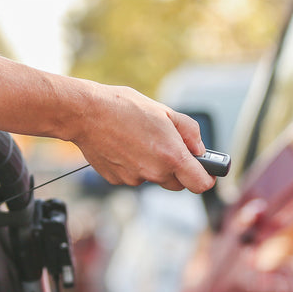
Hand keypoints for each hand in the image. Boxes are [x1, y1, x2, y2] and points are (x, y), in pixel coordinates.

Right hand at [69, 84, 215, 192]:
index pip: (200, 184)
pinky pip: (133, 176)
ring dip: (153, 165)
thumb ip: (189, 133)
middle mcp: (154, 172)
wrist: (85, 113)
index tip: (206, 170)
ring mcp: (134, 178)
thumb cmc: (124, 107)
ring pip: (153, 177)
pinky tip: (123, 145)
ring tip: (139, 139)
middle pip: (177, 183)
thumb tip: (199, 149)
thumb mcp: (165, 111)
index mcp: (171, 156)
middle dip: (178, 169)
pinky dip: (133, 165)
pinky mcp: (116, 179)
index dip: (207, 178)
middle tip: (169, 146)